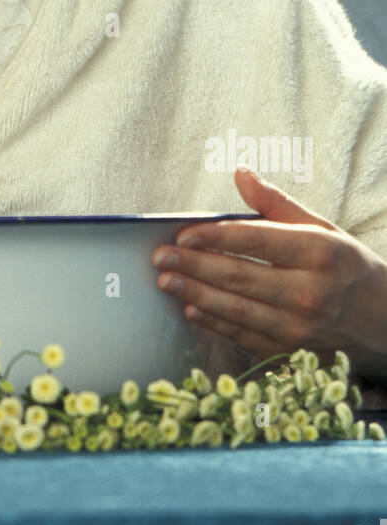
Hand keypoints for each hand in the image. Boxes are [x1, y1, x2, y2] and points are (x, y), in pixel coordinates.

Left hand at [151, 167, 386, 375]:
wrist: (385, 323)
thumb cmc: (348, 267)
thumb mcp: (323, 228)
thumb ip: (277, 203)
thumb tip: (240, 172)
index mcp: (319, 252)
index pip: (256, 241)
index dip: (215, 237)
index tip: (182, 234)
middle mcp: (309, 291)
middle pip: (239, 276)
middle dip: (193, 266)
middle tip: (160, 258)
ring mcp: (300, 327)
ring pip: (237, 309)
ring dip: (195, 294)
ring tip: (165, 281)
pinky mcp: (291, 352)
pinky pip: (244, 335)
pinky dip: (215, 322)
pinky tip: (191, 308)